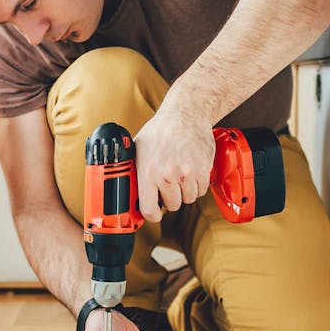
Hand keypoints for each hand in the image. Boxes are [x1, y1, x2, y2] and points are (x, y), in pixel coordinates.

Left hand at [133, 107, 214, 222]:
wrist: (185, 114)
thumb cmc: (160, 130)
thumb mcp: (138, 148)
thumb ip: (134, 171)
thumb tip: (126, 189)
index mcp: (148, 172)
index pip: (149, 210)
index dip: (152, 216)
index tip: (154, 214)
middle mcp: (168, 175)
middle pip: (173, 205)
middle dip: (170, 198)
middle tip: (168, 186)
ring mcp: (187, 173)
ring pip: (188, 199)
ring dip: (184, 192)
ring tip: (179, 176)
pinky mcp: (203, 170)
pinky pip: (201, 191)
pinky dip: (197, 185)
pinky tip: (190, 172)